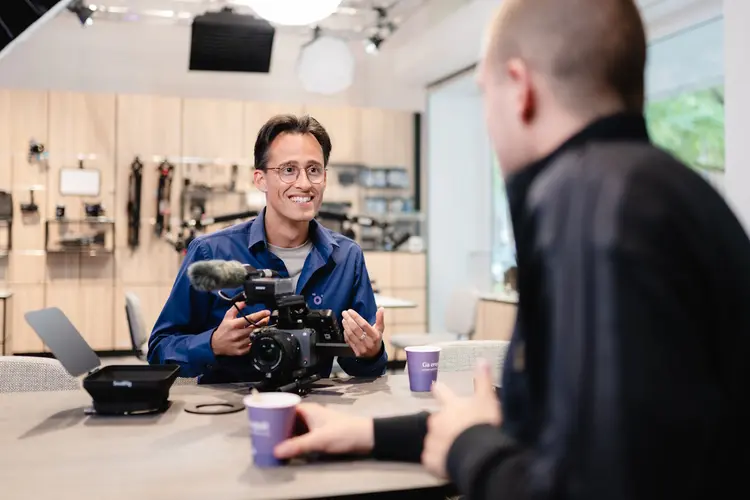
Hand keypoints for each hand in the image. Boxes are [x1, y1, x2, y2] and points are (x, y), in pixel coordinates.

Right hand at [210, 301, 269, 355]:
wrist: (215, 344)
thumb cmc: (223, 329)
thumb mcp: (227, 317)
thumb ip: (236, 308)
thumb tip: (244, 301)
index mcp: (234, 325)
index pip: (249, 319)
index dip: (260, 315)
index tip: (267, 312)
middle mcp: (236, 334)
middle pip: (254, 328)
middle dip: (263, 322)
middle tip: (267, 318)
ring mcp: (238, 344)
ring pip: (254, 337)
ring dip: (260, 332)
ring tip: (264, 327)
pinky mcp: (240, 351)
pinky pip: (251, 347)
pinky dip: (256, 342)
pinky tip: (258, 337)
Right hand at [273, 403, 374, 458]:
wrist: (365, 438)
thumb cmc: (345, 432)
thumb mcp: (319, 440)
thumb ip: (298, 446)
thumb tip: (277, 451)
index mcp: (308, 409)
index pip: (284, 408)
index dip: (272, 415)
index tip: (260, 424)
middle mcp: (309, 414)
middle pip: (286, 419)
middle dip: (275, 428)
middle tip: (263, 438)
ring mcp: (314, 424)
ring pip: (293, 428)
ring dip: (284, 435)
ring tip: (272, 445)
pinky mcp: (318, 434)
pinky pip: (300, 436)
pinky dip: (293, 441)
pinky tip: (288, 449)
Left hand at [342, 308, 383, 357]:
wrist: (374, 355)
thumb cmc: (376, 339)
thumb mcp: (380, 329)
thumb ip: (380, 319)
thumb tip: (381, 308)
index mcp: (375, 336)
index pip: (364, 324)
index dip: (356, 317)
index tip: (350, 311)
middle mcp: (369, 342)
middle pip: (356, 329)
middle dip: (348, 319)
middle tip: (344, 313)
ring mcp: (362, 348)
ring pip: (351, 335)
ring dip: (346, 326)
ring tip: (344, 319)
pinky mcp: (357, 352)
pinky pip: (349, 341)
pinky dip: (345, 334)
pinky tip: (345, 328)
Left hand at [421, 359, 501, 478]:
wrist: (478, 454)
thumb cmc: (483, 424)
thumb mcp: (487, 400)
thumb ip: (484, 380)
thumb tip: (482, 359)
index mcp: (450, 405)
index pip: (441, 392)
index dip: (439, 389)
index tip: (434, 386)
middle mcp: (437, 420)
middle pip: (438, 420)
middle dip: (446, 426)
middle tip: (461, 434)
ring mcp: (432, 440)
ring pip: (435, 441)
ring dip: (444, 444)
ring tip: (460, 451)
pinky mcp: (430, 459)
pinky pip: (432, 461)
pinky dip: (439, 462)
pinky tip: (451, 464)